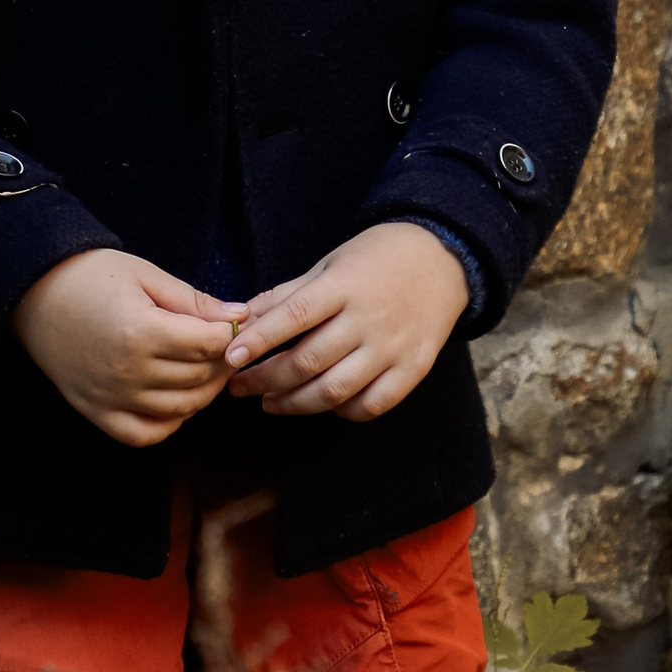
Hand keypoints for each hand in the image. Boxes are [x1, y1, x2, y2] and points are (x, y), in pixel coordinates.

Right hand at [11, 248, 242, 446]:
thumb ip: (192, 301)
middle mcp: (126, 371)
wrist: (33, 294)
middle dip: (221, 360)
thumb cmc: (89, 276)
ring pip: (180, 408)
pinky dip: (170, 423)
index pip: (208, 343)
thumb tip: (239, 316)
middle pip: (199, 377)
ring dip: (204, 392)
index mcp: (140, 331)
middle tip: (224, 346)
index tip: (231, 323)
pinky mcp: (96, 412)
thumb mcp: (144, 275)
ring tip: (205, 369)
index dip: (229, 333)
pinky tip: (177, 400)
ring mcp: (110, 397)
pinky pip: (145, 434)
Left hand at [225, 223, 467, 422]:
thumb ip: (286, 295)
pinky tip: (322, 404)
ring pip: (336, 390)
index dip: (259, 340)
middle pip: (310, 361)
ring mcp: (394, 347)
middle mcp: (370, 319)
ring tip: (270, 403)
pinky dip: (341, 411)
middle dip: (266, 380)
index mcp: (345, 286)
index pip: (294, 316)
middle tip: (240, 387)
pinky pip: (372, 405)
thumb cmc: (374, 260)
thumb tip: (239, 320)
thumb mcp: (328, 265)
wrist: (441, 261)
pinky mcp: (413, 369)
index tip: (230, 357)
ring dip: (295, 403)